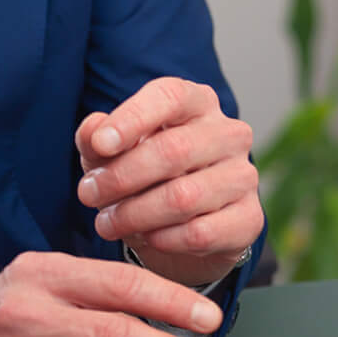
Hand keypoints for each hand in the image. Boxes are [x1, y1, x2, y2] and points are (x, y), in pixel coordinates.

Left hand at [75, 77, 263, 289]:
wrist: (183, 228)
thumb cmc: (144, 176)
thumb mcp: (111, 154)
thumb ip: (96, 138)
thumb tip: (94, 131)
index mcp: (197, 102)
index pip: (170, 96)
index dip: (132, 118)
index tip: (100, 145)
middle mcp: (229, 133)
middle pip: (174, 150)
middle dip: (122, 177)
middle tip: (88, 194)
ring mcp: (244, 176)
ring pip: (184, 197)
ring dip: (135, 214)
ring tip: (106, 223)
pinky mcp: (249, 218)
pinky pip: (200, 233)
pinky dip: (163, 240)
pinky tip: (145, 238)